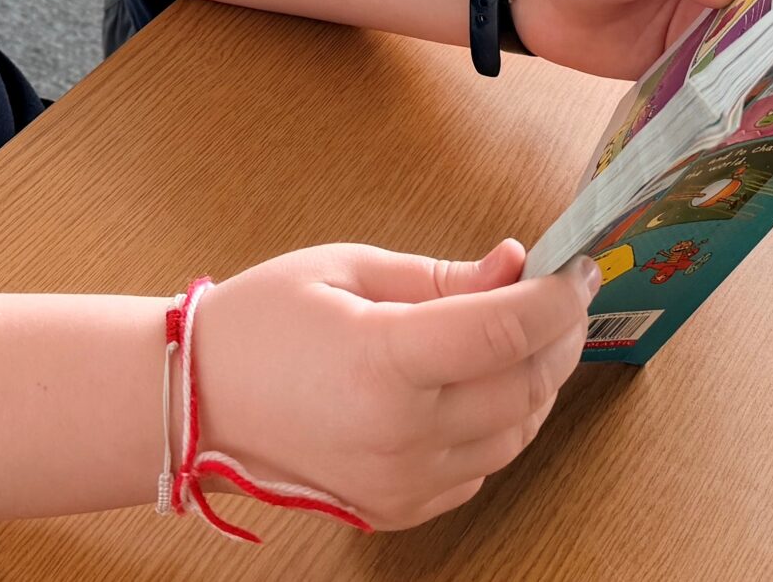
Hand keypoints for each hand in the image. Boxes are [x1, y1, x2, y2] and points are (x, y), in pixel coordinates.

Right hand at [189, 241, 599, 531]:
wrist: (195, 403)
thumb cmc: (260, 324)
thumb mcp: (346, 269)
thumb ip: (441, 275)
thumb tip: (516, 265)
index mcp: (382, 364)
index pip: (507, 328)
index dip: (558, 294)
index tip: (576, 266)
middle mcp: (400, 434)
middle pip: (526, 386)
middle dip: (559, 335)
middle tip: (562, 294)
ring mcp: (403, 481)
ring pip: (517, 433)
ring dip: (537, 381)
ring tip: (523, 334)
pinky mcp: (401, 507)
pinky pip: (483, 466)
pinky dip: (500, 423)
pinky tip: (480, 384)